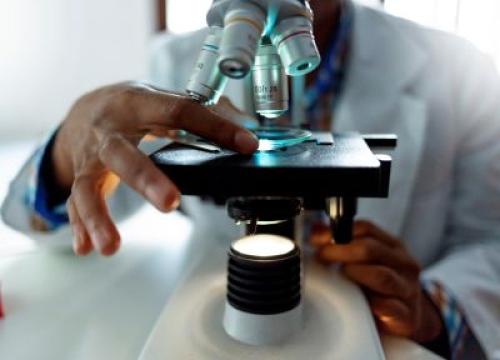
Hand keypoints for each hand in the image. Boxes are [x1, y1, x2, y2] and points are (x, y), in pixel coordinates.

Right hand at [53, 82, 257, 255]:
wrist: (82, 110)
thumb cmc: (130, 107)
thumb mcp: (162, 99)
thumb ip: (203, 110)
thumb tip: (247, 126)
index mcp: (137, 103)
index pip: (179, 111)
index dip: (215, 127)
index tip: (247, 145)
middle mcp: (108, 130)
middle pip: (122, 154)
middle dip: (146, 179)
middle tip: (170, 203)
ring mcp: (90, 157)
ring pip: (88, 187)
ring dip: (98, 217)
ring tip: (112, 246)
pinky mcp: (79, 177)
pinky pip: (76, 203)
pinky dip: (80, 227)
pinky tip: (87, 249)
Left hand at [309, 220, 442, 342]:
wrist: (405, 321)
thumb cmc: (381, 288)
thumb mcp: (365, 262)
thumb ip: (341, 244)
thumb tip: (316, 230)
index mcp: (393, 247)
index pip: (366, 229)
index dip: (337, 231)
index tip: (317, 240)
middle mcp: (404, 265)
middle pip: (371, 249)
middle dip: (340, 251)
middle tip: (322, 257)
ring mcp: (407, 290)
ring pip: (381, 276)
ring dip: (354, 274)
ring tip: (341, 276)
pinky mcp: (406, 316)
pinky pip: (388, 307)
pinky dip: (371, 304)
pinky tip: (360, 303)